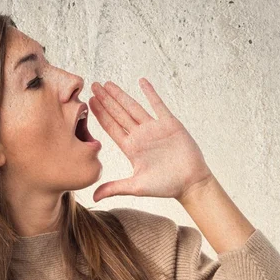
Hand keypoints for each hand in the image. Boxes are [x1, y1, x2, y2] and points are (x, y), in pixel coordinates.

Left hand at [88, 78, 213, 201]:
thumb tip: (93, 198)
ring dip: (121, 95)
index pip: (111, 128)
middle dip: (106, 100)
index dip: (100, 115)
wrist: (190, 183)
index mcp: (131, 148)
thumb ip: (114, 188)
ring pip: (134, 107)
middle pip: (119, 114)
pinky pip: (158, 105)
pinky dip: (150, 93)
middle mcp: (140, 136)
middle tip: (93, 86)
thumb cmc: (164, 186)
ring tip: (108, 84)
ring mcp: (154, 129)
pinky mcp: (170, 124)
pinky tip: (142, 82)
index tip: (89, 103)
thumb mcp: (136, 187)